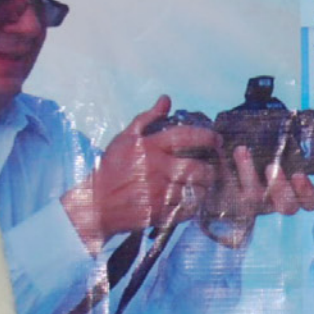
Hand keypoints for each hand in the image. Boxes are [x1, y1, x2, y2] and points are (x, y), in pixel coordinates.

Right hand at [64, 95, 221, 252]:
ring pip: (196, 191)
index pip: (186, 137)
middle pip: (197, 168)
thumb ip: (147, 118)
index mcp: (150, 148)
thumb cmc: (112, 168)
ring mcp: (160, 193)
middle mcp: (157, 169)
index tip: (216, 139)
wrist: (97, 203)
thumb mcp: (126, 138)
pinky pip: (188, 209)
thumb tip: (166, 100)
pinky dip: (194, 205)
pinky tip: (192, 201)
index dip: (206, 137)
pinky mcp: (160, 213)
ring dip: (204, 189)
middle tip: (212, 170)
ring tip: (204, 186)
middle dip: (210, 170)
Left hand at [201, 144, 313, 247]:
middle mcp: (276, 199)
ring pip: (255, 198)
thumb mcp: (276, 139)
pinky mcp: (230, 198)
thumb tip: (286, 119)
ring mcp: (253, 202)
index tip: (298, 175)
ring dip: (249, 173)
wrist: (229, 145)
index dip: (307, 192)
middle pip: (287, 207)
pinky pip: (228, 192)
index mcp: (293, 188)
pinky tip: (221, 155)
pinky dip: (226, 172)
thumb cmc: (261, 142)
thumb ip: (284, 137)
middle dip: (280, 188)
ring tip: (241, 150)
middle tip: (270, 167)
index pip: (310, 200)